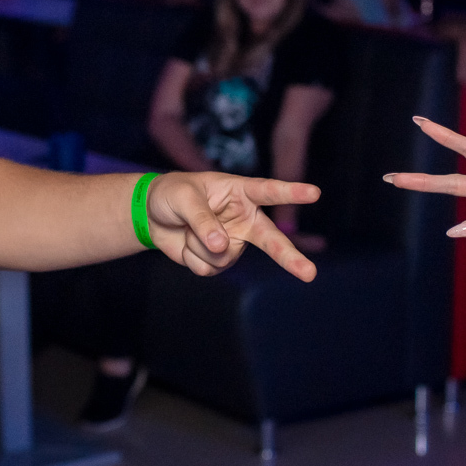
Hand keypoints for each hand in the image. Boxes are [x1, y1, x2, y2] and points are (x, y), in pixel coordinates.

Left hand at [146, 172, 319, 280]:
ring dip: (199, 247)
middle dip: (289, 257)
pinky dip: (192, 258)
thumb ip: (203, 219)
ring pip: (225, 257)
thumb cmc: (172, 193)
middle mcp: (243, 219)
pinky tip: (188, 244)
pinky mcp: (218, 260)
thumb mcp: (184, 198)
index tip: (314, 193)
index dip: (292, 192)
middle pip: (271, 240)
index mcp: (241, 193)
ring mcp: (233, 242)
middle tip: (309, 273)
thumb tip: (221, 246)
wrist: (152, 214)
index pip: (269, 192)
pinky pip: (209, 268)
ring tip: (189, 229)